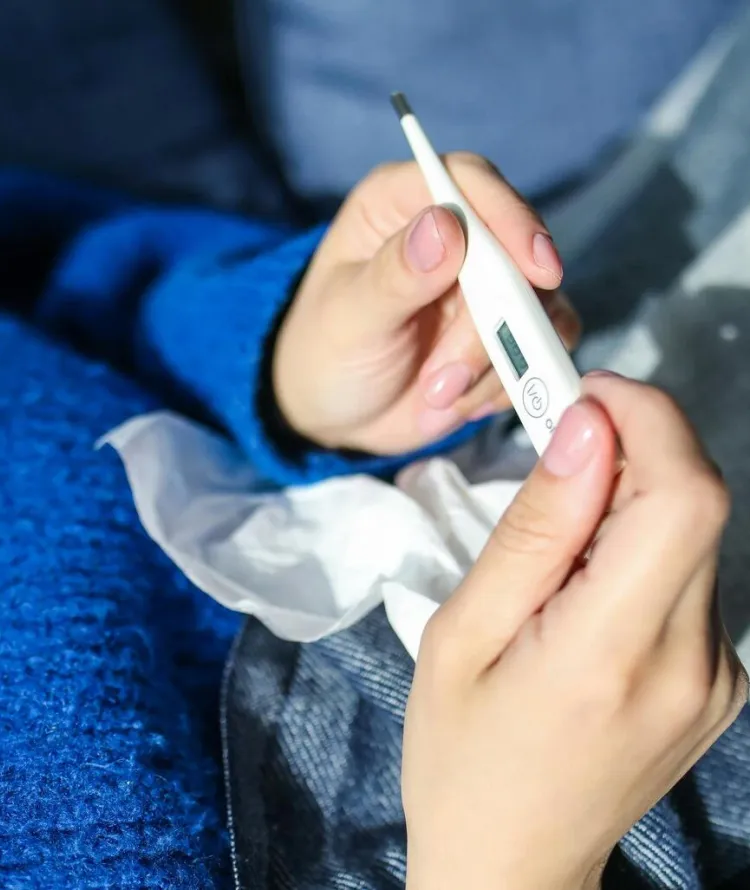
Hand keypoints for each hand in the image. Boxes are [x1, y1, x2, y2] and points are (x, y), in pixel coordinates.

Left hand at [273, 154, 578, 453]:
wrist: (337, 414)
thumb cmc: (327, 352)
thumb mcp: (351, 317)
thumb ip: (396, 274)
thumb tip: (446, 225)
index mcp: (401, 203)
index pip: (470, 182)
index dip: (510, 218)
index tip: (538, 270)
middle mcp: (453, 232)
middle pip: (515, 253)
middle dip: (489, 328)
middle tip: (443, 381)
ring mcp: (486, 283)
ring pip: (536, 306)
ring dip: (495, 364)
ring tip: (436, 396)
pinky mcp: (507, 328)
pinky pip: (542, 347)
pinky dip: (509, 382)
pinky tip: (464, 401)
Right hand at [402, 374, 747, 889]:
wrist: (513, 860)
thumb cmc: (461, 753)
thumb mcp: (461, 635)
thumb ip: (532, 531)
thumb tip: (585, 432)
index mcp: (611, 654)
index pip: (683, 497)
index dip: (648, 419)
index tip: (584, 394)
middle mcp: (691, 664)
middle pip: (697, 503)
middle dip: (633, 448)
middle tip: (558, 445)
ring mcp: (718, 677)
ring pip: (693, 533)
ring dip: (630, 501)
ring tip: (557, 541)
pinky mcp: (720, 680)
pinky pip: (690, 576)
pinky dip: (640, 549)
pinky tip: (585, 587)